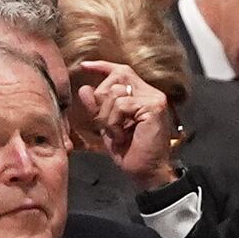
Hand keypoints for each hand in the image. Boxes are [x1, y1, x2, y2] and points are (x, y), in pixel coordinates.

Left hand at [70, 61, 178, 186]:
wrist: (146, 172)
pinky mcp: (154, 107)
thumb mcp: (107, 125)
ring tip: (116, 133)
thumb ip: (97, 107)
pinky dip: (114, 122)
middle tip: (105, 124)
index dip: (103, 66)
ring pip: (116, 92)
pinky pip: (121, 105)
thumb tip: (84, 88)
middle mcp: (151, 93)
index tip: (84, 66)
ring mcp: (154, 98)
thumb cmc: (130, 151)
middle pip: (116, 78)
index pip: (122, 70)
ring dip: (107, 116)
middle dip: (101, 100)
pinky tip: (121, 136)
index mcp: (142, 95)